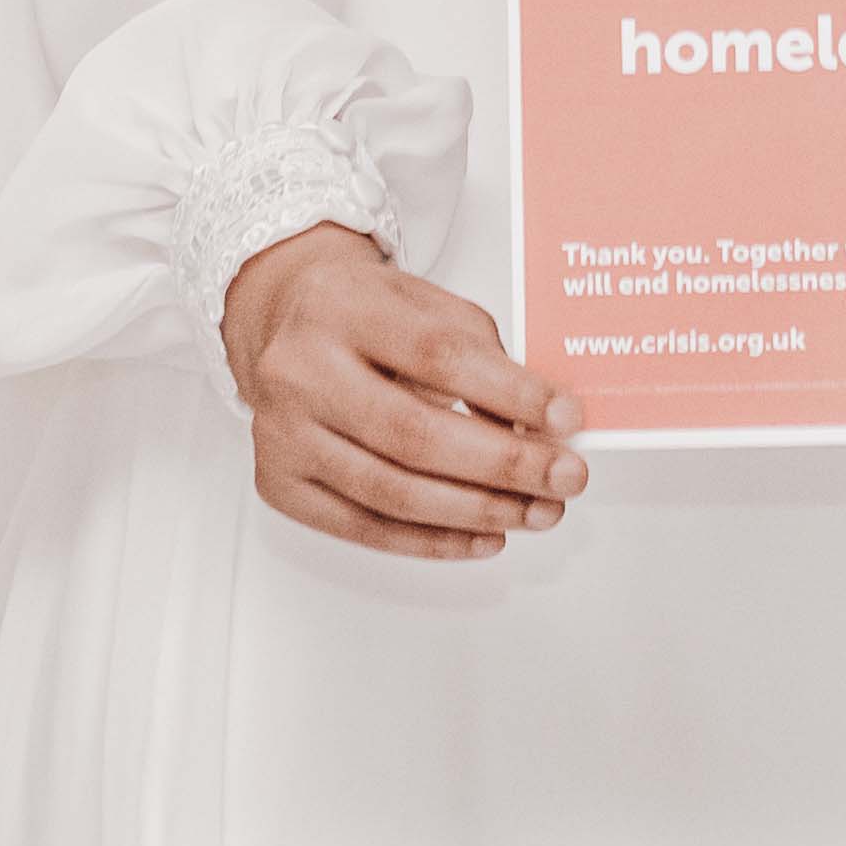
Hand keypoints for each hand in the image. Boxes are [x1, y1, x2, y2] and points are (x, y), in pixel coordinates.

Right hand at [221, 222, 586, 560]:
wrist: (285, 321)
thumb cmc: (369, 314)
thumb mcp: (427, 305)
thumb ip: (483, 357)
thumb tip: (541, 429)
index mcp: (342, 306)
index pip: (437, 354)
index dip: (509, 391)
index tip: (567, 418)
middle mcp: (299, 369)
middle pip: (412, 433)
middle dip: (504, 465)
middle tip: (566, 479)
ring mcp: (281, 432)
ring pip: (391, 490)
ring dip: (478, 511)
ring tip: (538, 512)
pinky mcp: (278, 483)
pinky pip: (364, 527)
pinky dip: (432, 540)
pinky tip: (484, 535)